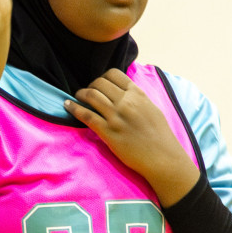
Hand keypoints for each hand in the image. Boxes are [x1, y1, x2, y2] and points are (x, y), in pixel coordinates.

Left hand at [65, 68, 199, 205]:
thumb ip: (137, 99)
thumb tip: (124, 93)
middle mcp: (126, 102)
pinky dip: (74, 108)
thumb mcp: (152, 109)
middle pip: (99, 83)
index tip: (100, 84)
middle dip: (90, 86)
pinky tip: (68, 105)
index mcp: (138, 95)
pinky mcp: (108, 132)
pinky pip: (86, 115)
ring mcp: (116, 117)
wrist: (163, 158)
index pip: (114, 74)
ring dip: (81, 94)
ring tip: (76, 97)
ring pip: (91, 96)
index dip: (103, 77)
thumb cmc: (160, 136)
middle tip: (86, 92)